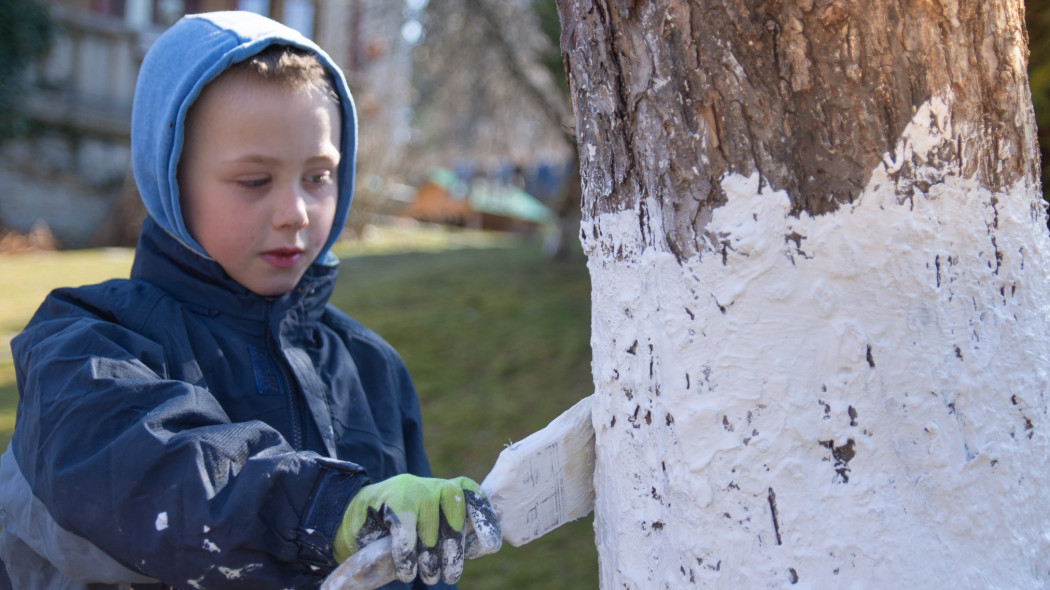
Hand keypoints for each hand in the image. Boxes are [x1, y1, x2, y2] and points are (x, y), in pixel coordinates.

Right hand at [333, 474, 501, 583]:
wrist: (350, 519)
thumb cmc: (398, 530)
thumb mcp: (427, 530)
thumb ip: (450, 533)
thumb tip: (482, 547)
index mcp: (444, 490)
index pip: (470, 493)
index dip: (483, 516)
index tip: (491, 544)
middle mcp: (430, 484)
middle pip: (454, 510)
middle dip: (453, 547)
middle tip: (450, 575)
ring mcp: (409, 489)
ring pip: (430, 522)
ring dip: (429, 556)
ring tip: (428, 576)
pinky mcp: (388, 500)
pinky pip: (405, 528)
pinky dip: (406, 553)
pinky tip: (406, 570)